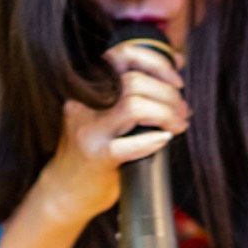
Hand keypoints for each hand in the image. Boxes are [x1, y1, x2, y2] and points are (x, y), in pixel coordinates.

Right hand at [42, 42, 188, 224]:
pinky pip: (129, 145)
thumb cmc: (93, 152)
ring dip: (166, 113)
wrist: (64, 192)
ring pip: (134, 105)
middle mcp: (84, 103)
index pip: (122, 55)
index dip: (156, 62)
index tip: (176, 78)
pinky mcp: (96, 157)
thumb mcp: (106, 116)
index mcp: (87, 87)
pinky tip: (165, 139)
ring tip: (179, 124)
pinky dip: (152, 140)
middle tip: (183, 110)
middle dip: (168, 93)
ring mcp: (89, 130)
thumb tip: (175, 66)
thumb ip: (131, 93)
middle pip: (134, 81)